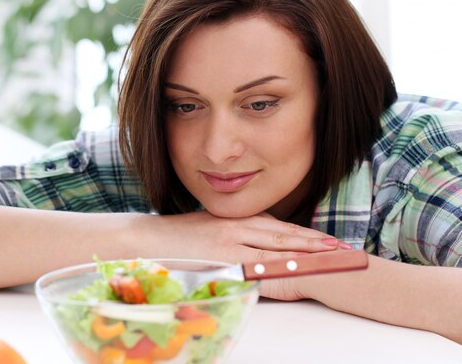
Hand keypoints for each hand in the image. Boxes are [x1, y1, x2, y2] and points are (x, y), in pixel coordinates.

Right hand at [134, 210, 348, 265]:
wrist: (149, 239)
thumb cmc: (179, 236)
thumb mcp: (211, 224)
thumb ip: (237, 229)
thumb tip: (261, 235)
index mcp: (236, 219)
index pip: (278, 226)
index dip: (304, 234)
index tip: (327, 240)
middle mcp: (237, 227)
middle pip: (283, 235)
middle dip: (313, 242)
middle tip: (341, 248)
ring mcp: (230, 242)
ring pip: (275, 248)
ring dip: (304, 253)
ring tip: (328, 258)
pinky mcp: (221, 258)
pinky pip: (255, 264)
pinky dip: (277, 267)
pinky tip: (294, 271)